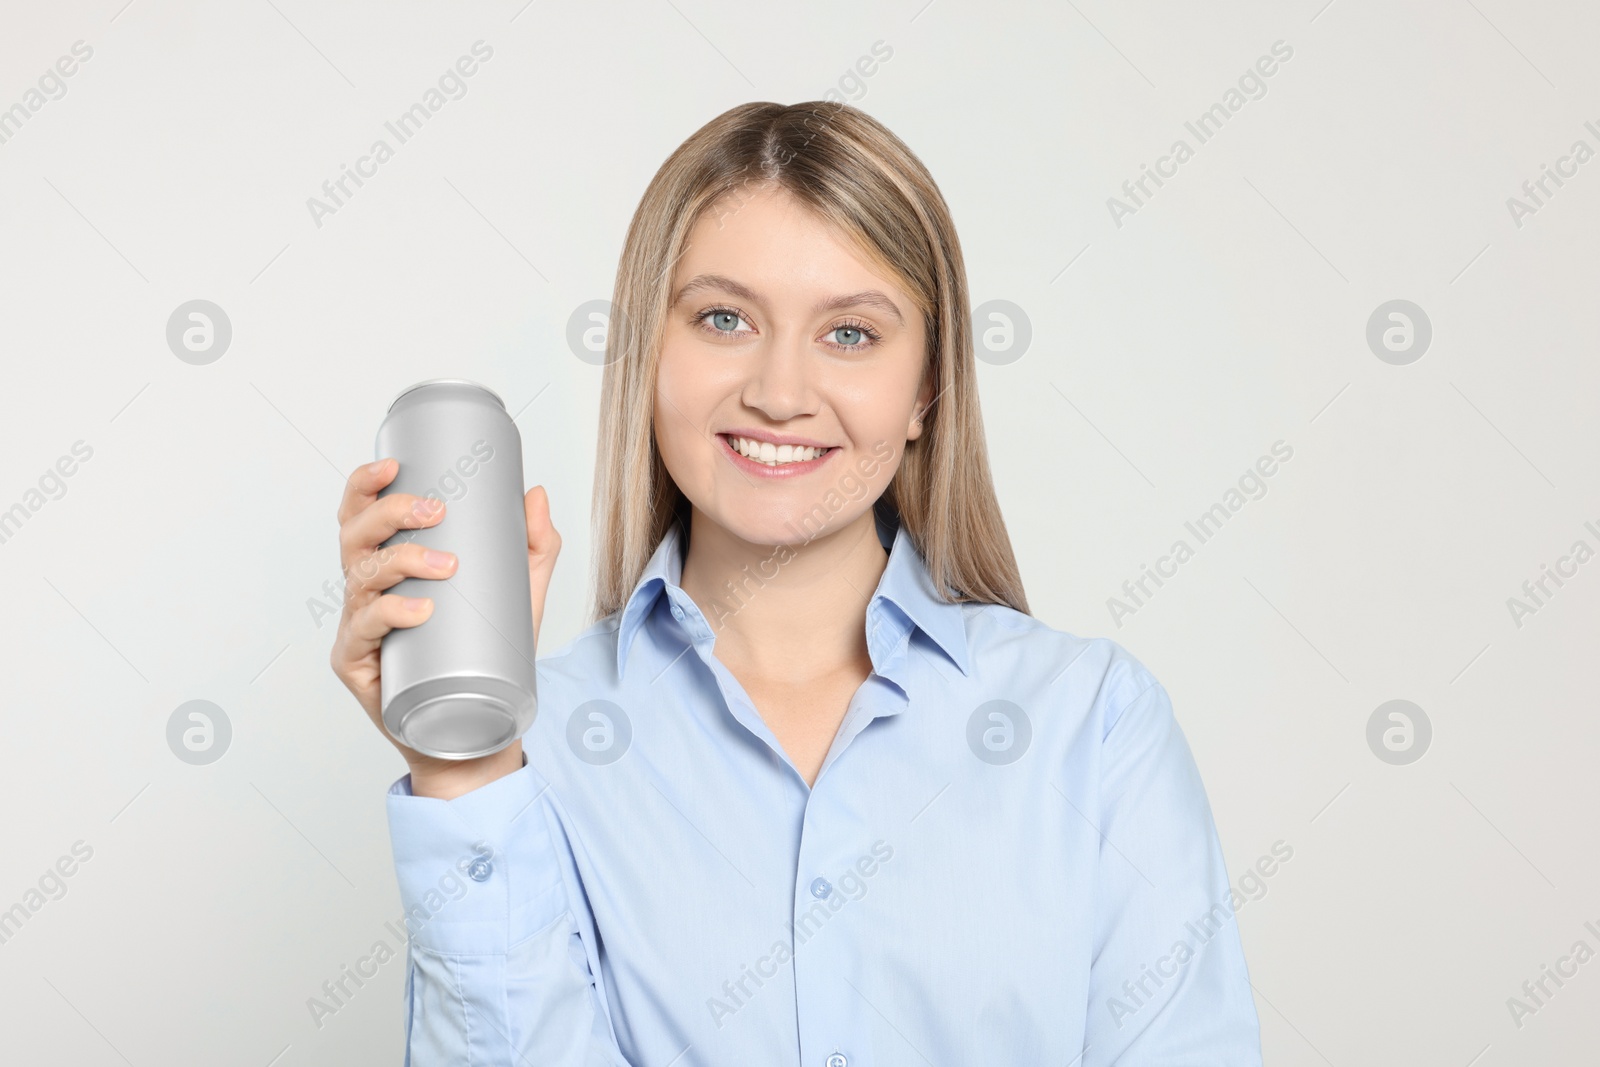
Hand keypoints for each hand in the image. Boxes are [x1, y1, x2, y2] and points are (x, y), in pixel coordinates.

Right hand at [328, 457, 561, 797]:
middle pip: (354, 537)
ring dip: (401, 562)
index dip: (365, 484)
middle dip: (388, 513)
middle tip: (435, 510)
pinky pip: (363, 632)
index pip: (362, 515)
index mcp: (390, 564)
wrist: (474, 729)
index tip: (394, 465)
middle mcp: (366, 591)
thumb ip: (532, 546)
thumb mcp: (518, 594)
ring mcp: (357, 627)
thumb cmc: (485, 657)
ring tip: (446, 566)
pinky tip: (418, 611)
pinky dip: (389, 616)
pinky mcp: (357, 665)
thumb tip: (534, 493)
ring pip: (360, 579)